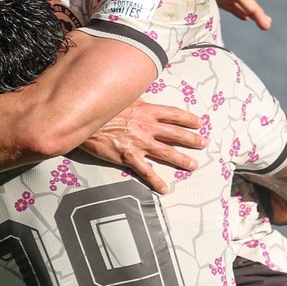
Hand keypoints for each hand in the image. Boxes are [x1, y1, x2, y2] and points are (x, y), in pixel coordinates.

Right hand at [78, 100, 205, 193]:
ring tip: (192, 165)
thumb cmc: (101, 108)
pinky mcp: (128, 156)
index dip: (188, 119)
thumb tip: (142, 97)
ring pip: (166, 153)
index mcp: (146, 110)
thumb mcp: (121, 98)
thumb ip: (135, 100)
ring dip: (182, 159)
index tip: (198, 123)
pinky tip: (164, 188)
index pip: (173, 114)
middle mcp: (146, 126)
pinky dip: (156, 181)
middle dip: (191, 139)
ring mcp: (138, 142)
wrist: (83, 119)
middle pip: (175, 133)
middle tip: (203, 143)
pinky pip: (145, 171)